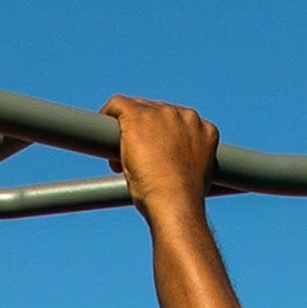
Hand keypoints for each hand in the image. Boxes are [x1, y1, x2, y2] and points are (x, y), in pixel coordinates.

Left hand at [104, 96, 220, 220]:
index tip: (153, 157)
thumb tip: (171, 168)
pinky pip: (118, 104)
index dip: (161, 139)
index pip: (176, 123)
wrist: (175, 203)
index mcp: (203, 129)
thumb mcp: (195, 176)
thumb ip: (186, 162)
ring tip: (122, 163)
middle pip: (156, 114)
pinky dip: (109, 114)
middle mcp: (185, 116)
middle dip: (144, 136)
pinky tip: (103, 128)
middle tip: (134, 165)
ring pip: (137, 110)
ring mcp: (162, 114)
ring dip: (127, 133)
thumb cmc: (183, 201)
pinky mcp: (138, 116)